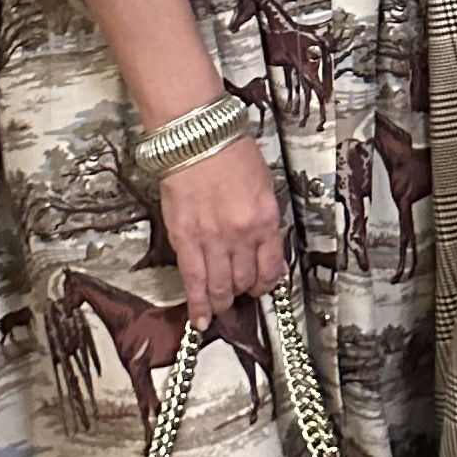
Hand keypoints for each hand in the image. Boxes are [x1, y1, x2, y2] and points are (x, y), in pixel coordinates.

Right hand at [158, 132, 286, 328]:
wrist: (196, 136)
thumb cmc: (231, 153)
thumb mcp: (263, 185)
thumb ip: (264, 219)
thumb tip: (263, 248)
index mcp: (266, 219)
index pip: (272, 266)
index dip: (267, 283)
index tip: (262, 287)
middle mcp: (242, 234)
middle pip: (245, 279)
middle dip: (243, 291)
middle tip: (239, 296)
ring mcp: (212, 239)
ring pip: (220, 285)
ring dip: (221, 302)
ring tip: (219, 310)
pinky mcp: (185, 239)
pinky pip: (194, 280)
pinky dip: (198, 304)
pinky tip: (200, 320)